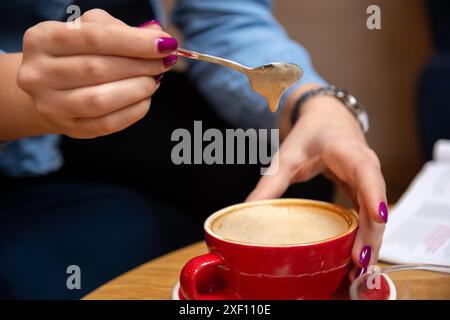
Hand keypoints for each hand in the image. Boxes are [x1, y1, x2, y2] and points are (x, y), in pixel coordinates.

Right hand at [17, 9, 177, 137]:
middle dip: (140, 66)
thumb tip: (158, 36)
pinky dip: (134, 110)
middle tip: (164, 63)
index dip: (134, 42)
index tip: (165, 44)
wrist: (49, 88)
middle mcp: (39, 73)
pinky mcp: (70, 128)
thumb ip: (121, 30)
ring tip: (154, 80)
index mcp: (43, 39)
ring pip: (101, 100)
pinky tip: (145, 99)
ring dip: (138, 89)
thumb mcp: (91, 30)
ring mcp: (51, 105)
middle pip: (98, 70)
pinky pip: (108, 123)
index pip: (94, 38)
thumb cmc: (76, 53)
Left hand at [247, 86, 386, 279]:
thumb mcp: (287, 155)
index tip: (378, 217)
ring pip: (377, 211)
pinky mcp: (367, 190)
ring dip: (371, 240)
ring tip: (360, 270)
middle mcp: (365, 165)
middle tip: (359, 262)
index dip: (374, 194)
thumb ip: (270, 182)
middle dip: (371, 231)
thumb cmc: (310, 134)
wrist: (328, 120)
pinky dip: (367, 235)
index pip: (365, 171)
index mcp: (346, 150)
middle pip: (375, 200)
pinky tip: (358, 258)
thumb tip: (248, 210)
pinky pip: (371, 214)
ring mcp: (370, 179)